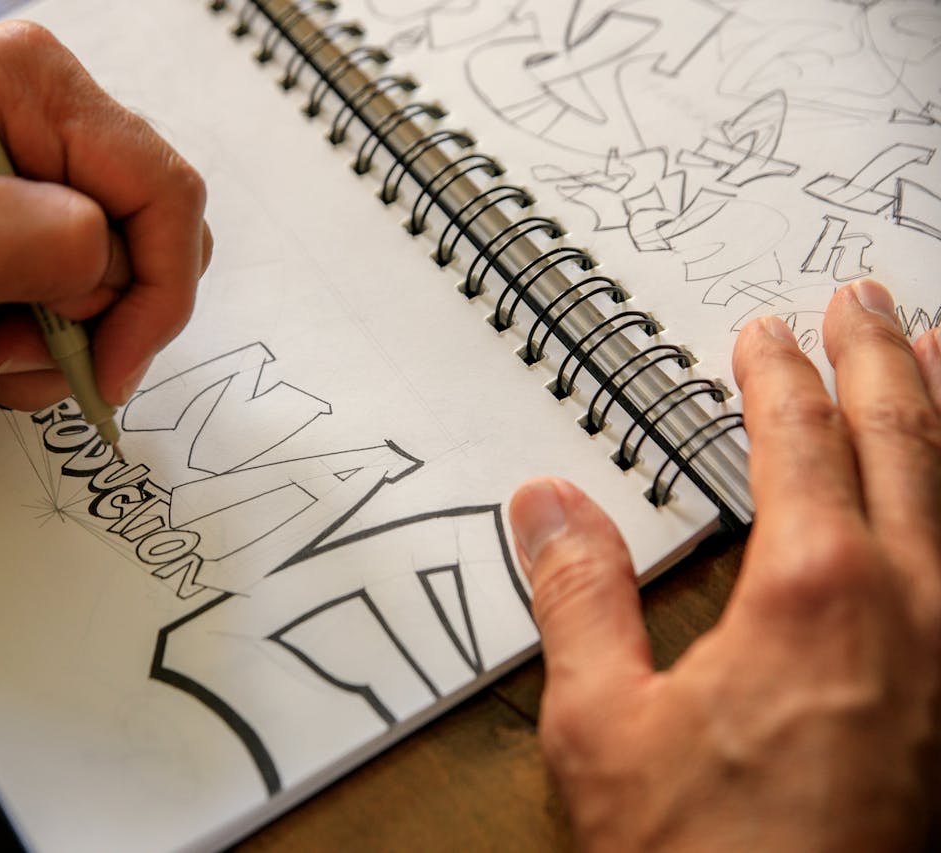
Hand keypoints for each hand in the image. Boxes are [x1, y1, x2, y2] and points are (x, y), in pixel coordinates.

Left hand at [0, 21, 210, 409]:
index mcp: (39, 93)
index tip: (110, 368)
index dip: (156, 295)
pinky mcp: (22, 234)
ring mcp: (39, 185)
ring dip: (42, 349)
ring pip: (109, 295)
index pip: (165, 196)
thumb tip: (117, 279)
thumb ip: (50, 247)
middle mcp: (52, 130)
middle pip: (143, 251)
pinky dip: (22, 352)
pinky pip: (70, 312)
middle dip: (83, 328)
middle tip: (7, 355)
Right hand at [509, 280, 940, 850]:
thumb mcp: (605, 728)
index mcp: (815, 593)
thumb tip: (549, 505)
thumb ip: (579, 599)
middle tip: (864, 300)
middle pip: (904, 439)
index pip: (799, 443)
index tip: (763, 335)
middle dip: (878, 358)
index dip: (777, 376)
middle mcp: (917, 607)